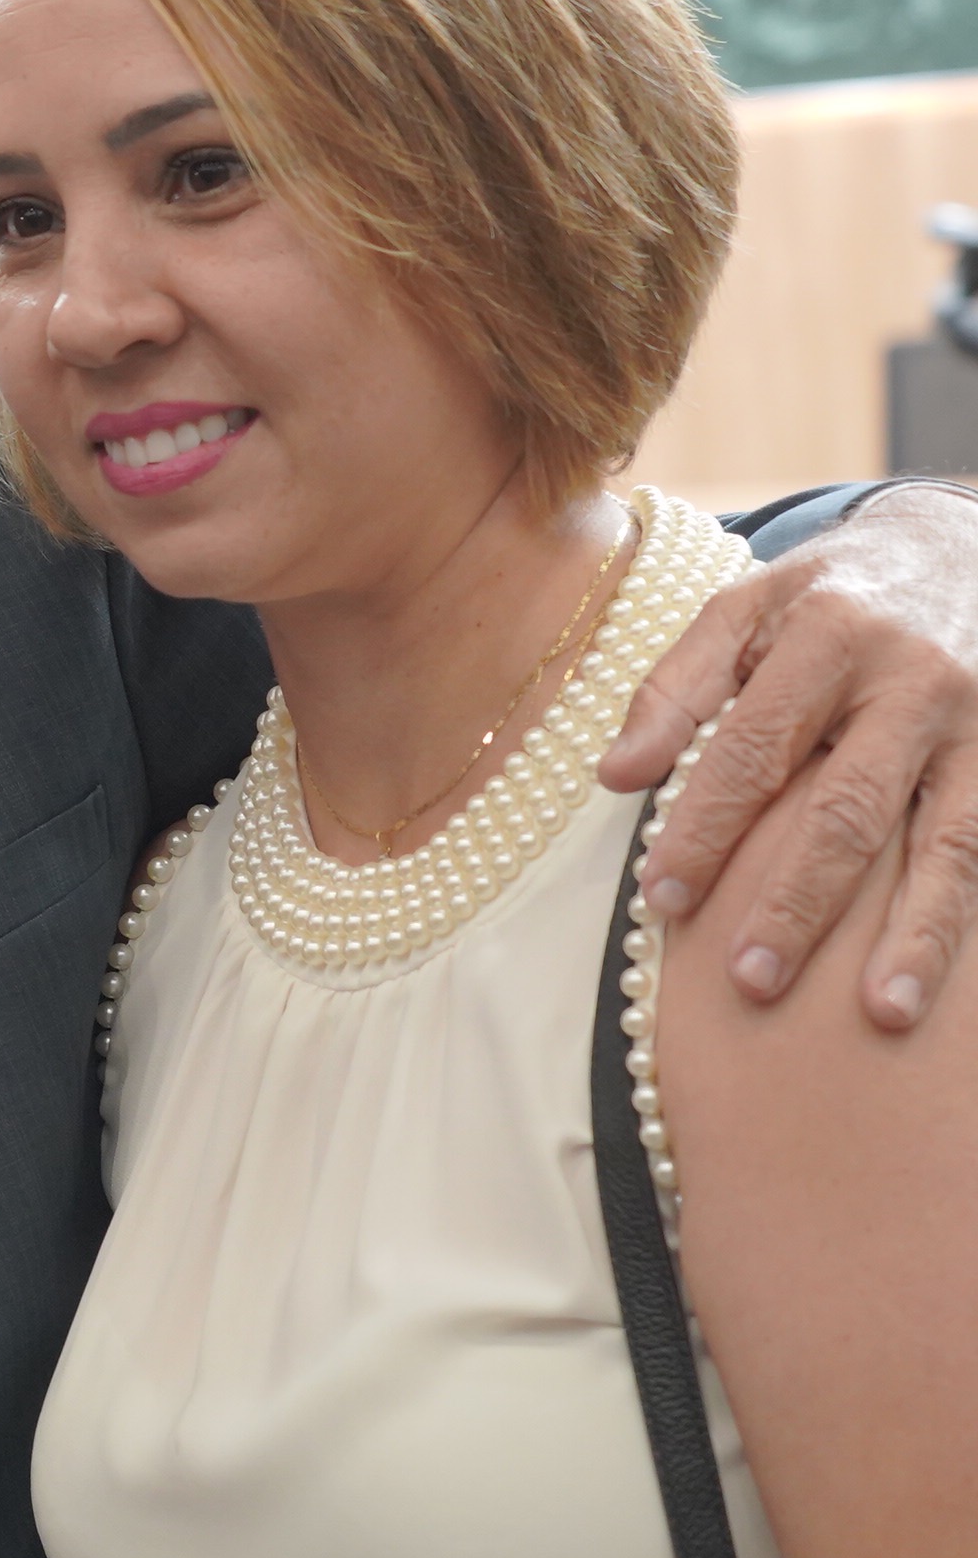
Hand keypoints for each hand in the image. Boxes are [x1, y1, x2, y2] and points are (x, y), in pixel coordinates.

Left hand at [607, 486, 977, 1027]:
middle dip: (798, 901)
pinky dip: (972, 913)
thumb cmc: (831, 595)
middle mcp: (915, 682)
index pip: (755, 748)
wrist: (962, 546)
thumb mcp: (744, 608)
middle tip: (749, 980)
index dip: (706, 827)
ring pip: (950, 841)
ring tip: (882, 1011)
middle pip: (849, 809)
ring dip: (916, 933)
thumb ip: (676, 687)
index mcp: (830, 636)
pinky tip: (943, 979)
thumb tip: (615, 775)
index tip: (663, 898)